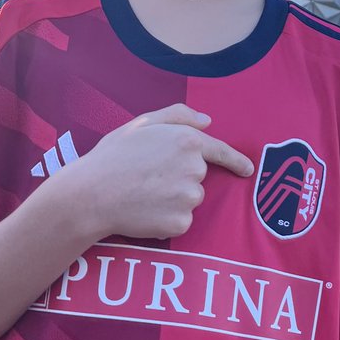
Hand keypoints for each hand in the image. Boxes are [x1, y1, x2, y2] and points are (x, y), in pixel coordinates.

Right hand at [76, 104, 253, 240]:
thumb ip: (178, 116)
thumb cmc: (113, 156)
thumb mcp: (142, 124)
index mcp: (187, 141)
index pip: (221, 151)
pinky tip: (145, 210)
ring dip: (173, 198)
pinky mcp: (181, 223)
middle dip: (180, 176)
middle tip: (147, 176)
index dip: (236, 160)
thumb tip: (207, 121)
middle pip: (198, 176)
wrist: (91, 194)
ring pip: (190, 199)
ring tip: (143, 193)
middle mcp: (195, 169)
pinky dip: (167, 218)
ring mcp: (189, 198)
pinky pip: (181, 220)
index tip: (248, 169)